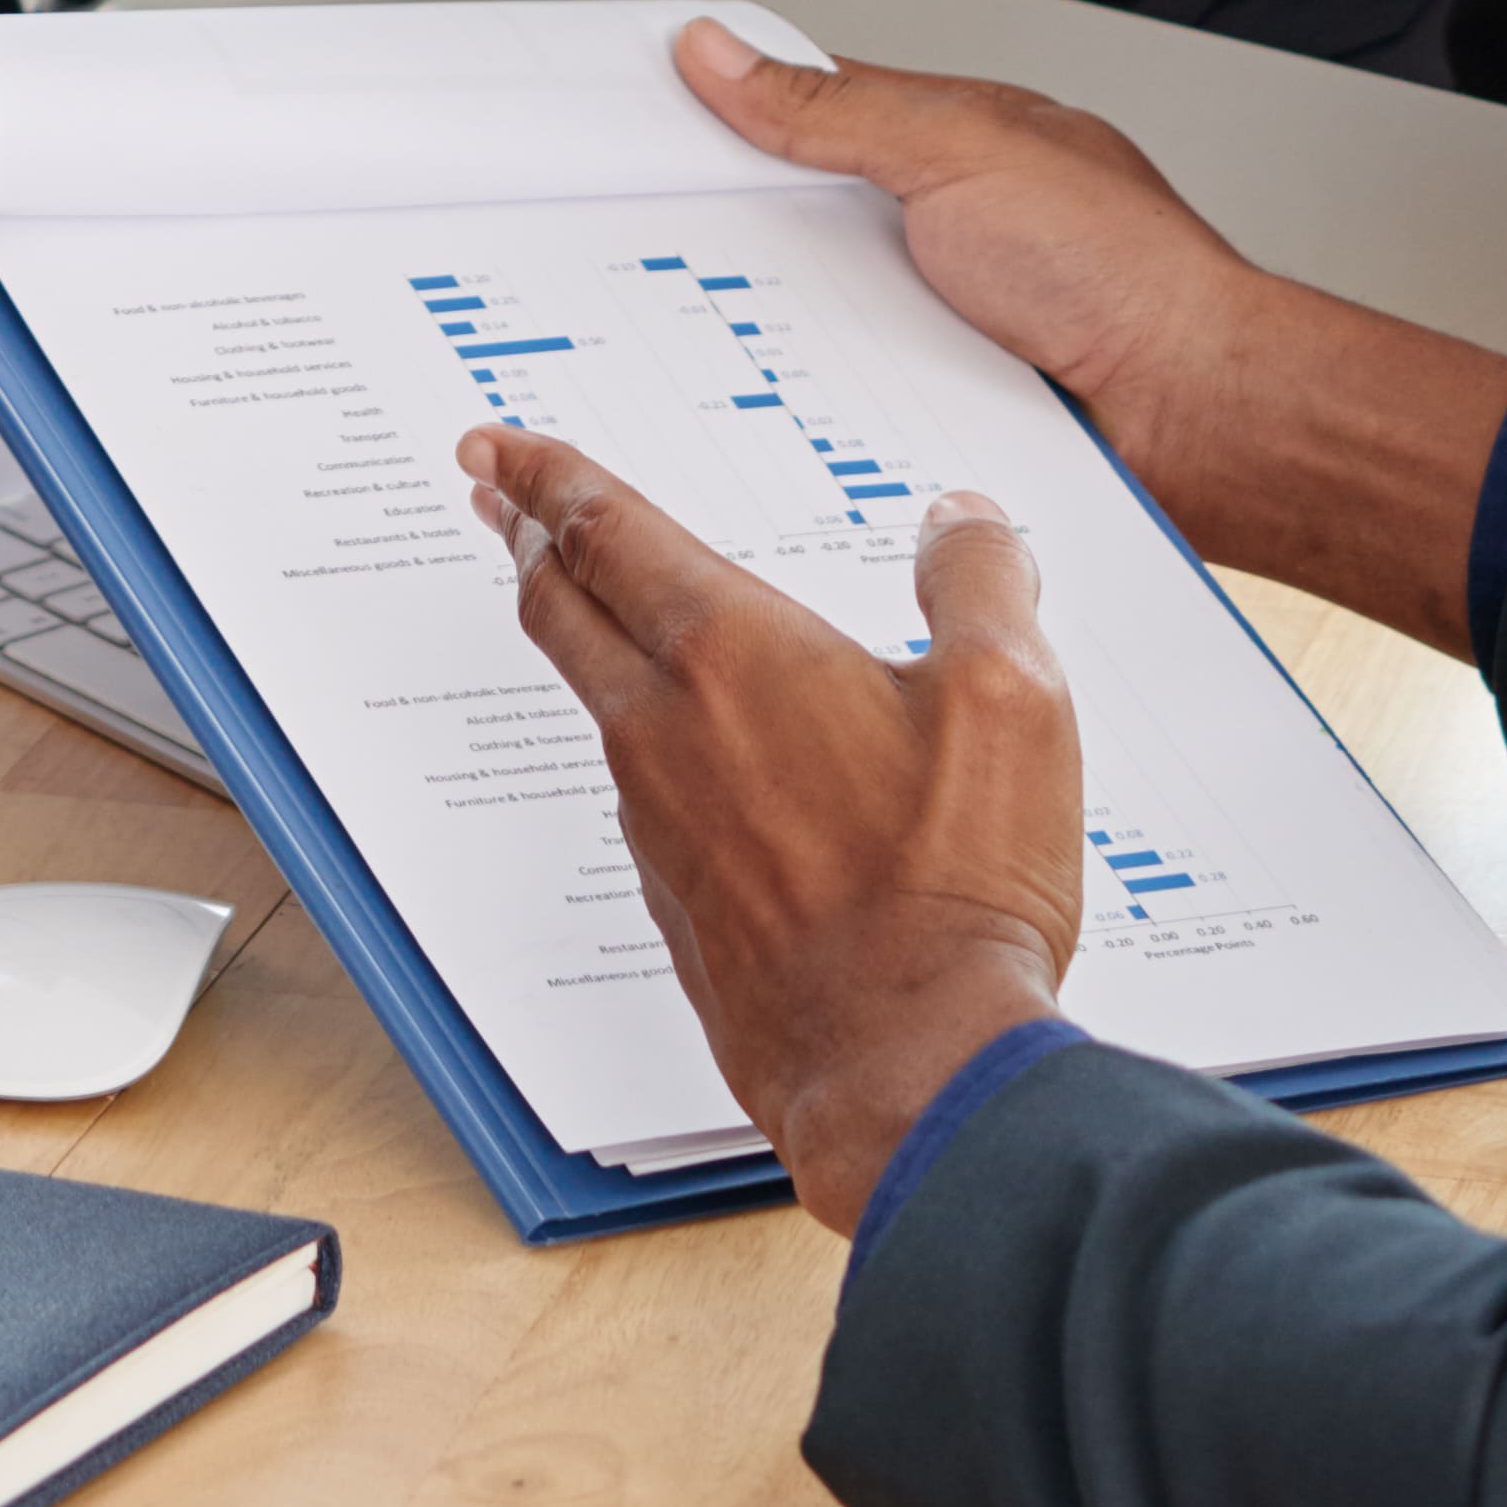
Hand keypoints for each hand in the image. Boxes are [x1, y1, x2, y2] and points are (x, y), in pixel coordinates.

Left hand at [467, 422, 1079, 1235]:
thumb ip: (980, 583)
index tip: (496, 441)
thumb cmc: (953, 887)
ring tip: (598, 612)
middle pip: (561, 607)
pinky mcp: (678, 902)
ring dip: (581, 638)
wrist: (909, 1065)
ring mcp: (659, 823)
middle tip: (494, 493)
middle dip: (522, 535)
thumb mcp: (1011, 697)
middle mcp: (666, 730)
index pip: (607, 529)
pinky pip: (641, 795)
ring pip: (597, 703)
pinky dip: (646, 744)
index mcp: (731, 653)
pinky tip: (693, 759)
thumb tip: (962, 518)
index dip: (544, 473)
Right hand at [681, 20, 1506, 644]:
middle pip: (793, 222)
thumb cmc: (1130, 273)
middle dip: (726, 234)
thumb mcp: (961, 151)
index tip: (632, 123)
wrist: (1204, 419)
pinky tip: (773, 410)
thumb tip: (723, 53)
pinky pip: (842, 400)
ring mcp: (938, 325)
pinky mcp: (937, 410)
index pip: (805, 109)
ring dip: (764, 329)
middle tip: (649, 241)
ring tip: (701, 332)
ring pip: (807, 319)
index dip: (721, 111)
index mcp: (949, 143)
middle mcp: (941, 233)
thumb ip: (834, 108)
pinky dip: (807, 403)